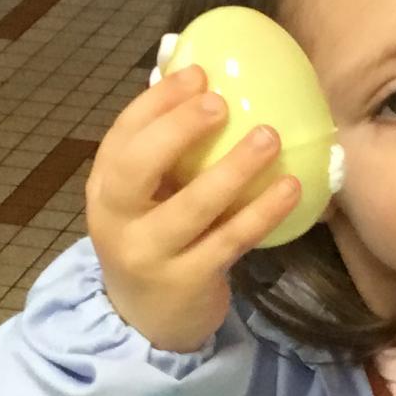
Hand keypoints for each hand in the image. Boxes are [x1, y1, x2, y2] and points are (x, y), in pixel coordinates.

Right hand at [87, 65, 303, 353]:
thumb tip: (194, 73)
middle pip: (136, 168)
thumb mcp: (145, 197)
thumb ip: (164, 149)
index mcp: (105, 187)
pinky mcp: (188, 281)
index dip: (157, 102)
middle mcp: (117, 220)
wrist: (147, 321)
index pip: (121, 135)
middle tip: (221, 104)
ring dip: (233, 170)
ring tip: (269, 138)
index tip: (198, 74)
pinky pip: (230, 240)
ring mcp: (150, 254)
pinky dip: (262, 212)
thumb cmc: (155, 238)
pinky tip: (290, 187)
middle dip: (177, 130)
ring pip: (191, 207)